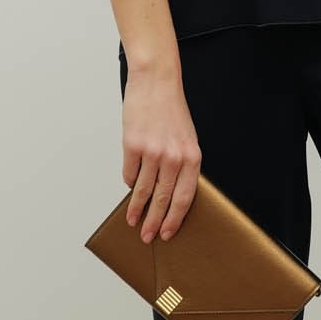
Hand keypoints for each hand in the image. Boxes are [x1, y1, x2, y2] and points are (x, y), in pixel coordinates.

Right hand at [122, 66, 201, 242]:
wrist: (156, 82)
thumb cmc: (172, 111)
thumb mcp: (186, 139)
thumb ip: (181, 166)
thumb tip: (168, 194)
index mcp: (192, 157)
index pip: (185, 198)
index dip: (175, 219)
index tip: (167, 233)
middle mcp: (174, 157)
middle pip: (163, 199)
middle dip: (154, 221)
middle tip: (148, 237)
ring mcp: (152, 151)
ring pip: (143, 190)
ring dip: (136, 209)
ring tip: (133, 222)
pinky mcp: (133, 145)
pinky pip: (129, 173)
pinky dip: (128, 183)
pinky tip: (129, 189)